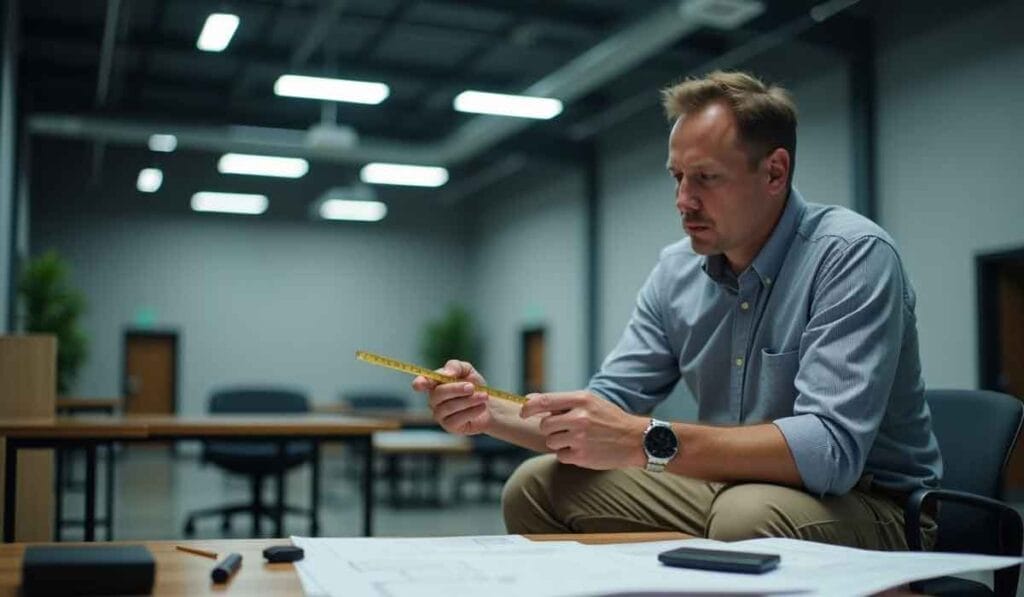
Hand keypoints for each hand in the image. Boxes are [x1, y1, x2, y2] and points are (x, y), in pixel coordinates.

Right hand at [411, 360, 491, 435]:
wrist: (489, 403)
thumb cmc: (474, 385)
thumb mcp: (467, 370)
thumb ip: (455, 367)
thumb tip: (446, 373)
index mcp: (435, 384)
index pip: (422, 383)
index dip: (420, 383)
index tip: (420, 385)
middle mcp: (434, 400)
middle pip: (438, 394)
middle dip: (456, 389)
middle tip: (472, 387)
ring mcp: (440, 415)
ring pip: (449, 407)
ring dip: (469, 400)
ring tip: (483, 396)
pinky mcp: (449, 427)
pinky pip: (457, 419)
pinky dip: (472, 411)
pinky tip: (481, 407)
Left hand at [519, 391, 647, 469]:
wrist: (635, 440)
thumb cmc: (608, 419)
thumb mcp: (589, 402)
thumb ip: (560, 401)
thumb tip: (528, 399)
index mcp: (581, 400)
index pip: (544, 401)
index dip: (528, 407)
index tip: (523, 412)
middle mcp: (579, 418)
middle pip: (544, 425)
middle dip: (550, 428)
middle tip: (565, 429)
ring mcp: (579, 438)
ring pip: (550, 441)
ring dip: (558, 442)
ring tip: (577, 439)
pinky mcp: (581, 456)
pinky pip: (560, 455)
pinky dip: (567, 454)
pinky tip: (583, 449)